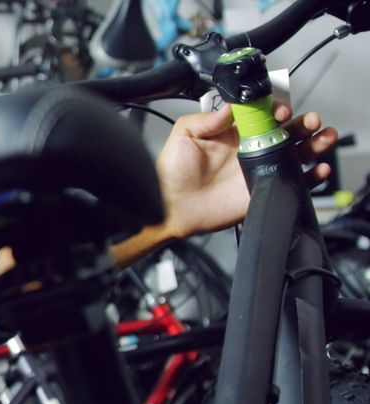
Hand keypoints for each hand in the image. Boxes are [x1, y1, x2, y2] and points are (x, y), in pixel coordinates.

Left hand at [154, 104, 337, 239]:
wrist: (171, 207)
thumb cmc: (173, 173)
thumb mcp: (184, 135)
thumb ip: (208, 118)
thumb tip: (231, 105)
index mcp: (235, 133)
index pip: (265, 115)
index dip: (277, 109)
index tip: (281, 109)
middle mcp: (252, 149)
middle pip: (288, 132)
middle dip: (303, 123)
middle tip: (309, 121)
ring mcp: (260, 170)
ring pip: (297, 153)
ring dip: (315, 143)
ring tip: (323, 136)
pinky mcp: (263, 190)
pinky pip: (295, 182)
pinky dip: (312, 176)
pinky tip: (319, 168)